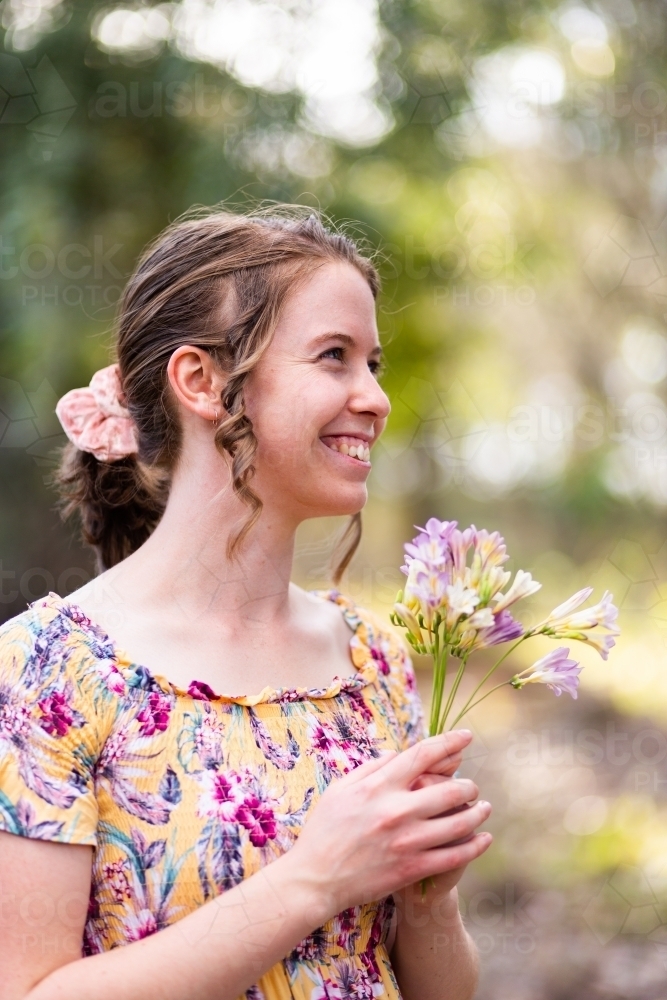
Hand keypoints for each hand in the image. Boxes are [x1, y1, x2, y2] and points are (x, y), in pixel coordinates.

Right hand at [289, 729, 492, 915]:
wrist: (315, 879)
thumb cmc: (324, 831)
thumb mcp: (340, 789)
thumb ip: (371, 768)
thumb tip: (398, 753)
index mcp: (378, 786)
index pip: (423, 755)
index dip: (449, 742)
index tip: (466, 736)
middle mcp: (396, 810)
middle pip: (450, 789)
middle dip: (468, 785)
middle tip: (472, 786)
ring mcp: (406, 841)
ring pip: (458, 823)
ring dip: (478, 813)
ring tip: (484, 808)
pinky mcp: (411, 869)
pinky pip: (454, 856)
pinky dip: (475, 846)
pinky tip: (484, 839)